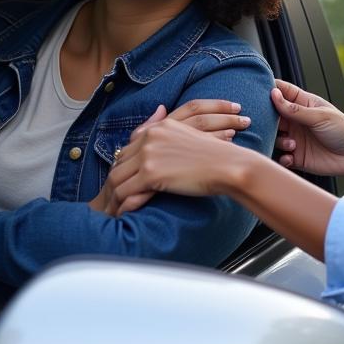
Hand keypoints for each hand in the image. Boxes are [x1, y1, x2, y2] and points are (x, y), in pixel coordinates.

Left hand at [97, 119, 244, 215]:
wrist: (229, 166)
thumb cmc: (218, 157)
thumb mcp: (191, 140)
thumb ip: (174, 140)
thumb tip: (170, 140)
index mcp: (160, 127)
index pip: (129, 146)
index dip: (125, 166)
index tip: (125, 181)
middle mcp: (151, 137)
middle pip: (119, 161)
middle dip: (115, 181)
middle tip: (113, 199)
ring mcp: (148, 155)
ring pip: (117, 178)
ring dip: (114, 196)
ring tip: (115, 211)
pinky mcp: (151, 174)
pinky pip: (125, 192)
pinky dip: (122, 205)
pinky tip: (124, 215)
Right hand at [270, 79, 343, 176]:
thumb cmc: (343, 130)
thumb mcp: (319, 116)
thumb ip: (294, 109)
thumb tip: (273, 95)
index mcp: (302, 104)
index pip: (282, 92)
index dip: (269, 90)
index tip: (257, 93)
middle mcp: (296, 121)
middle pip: (272, 116)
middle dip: (266, 120)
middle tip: (266, 124)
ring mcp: (294, 138)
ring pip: (273, 137)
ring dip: (278, 141)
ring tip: (292, 144)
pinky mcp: (296, 156)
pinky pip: (280, 156)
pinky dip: (282, 157)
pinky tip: (291, 157)